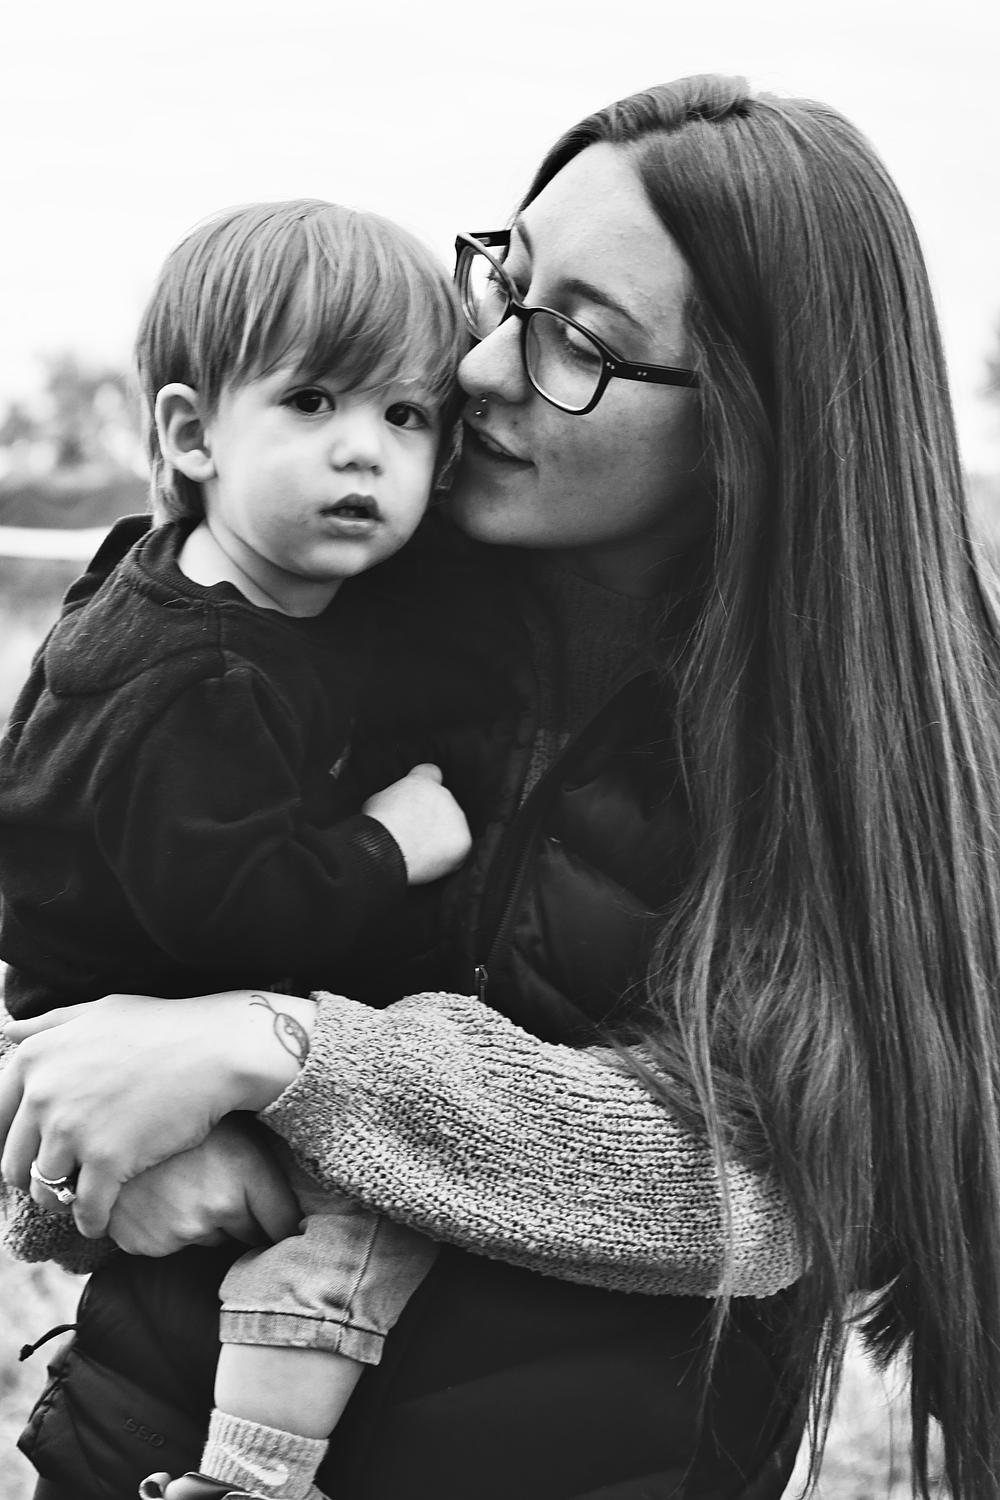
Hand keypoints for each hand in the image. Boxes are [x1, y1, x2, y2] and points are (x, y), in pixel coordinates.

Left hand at [0, 989, 314, 1237]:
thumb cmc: (162, 1026)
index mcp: (34, 1059)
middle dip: (34, 1177)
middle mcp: (43, 1094)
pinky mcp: (108, 1161)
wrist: (217, 1049)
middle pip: (14, 1161)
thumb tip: (8, 1031)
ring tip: (81, 1199)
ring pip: (44, 1191)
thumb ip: (49, 1024)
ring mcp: (73, 1129)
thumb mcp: (98, 1011)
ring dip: (60, 1201)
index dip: (12, 1143)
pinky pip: (85, 1210)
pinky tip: (100, 1221)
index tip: (34, 1152)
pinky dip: (90, 1222)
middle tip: (61, 1180)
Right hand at [108, 1115, 299, 1256]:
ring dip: (206, 1221)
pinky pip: (171, 1245)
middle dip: (245, 1218)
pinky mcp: (143, 1243)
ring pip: (210, 1240)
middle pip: (250, 1237)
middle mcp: (214, 1207)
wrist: (115, 1111)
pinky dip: (168, 1228)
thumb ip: (274, 1167)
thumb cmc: (187, 1113)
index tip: (290, 1226)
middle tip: (224, 1182)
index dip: (289, 1225)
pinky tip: (161, 1195)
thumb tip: (305, 1209)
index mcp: (244, 1174)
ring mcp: (177, 1229)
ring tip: (188, 1181)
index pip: (284, 1225)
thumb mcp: (239, 1126)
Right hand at [363, 762, 471, 884]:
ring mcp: (456, 818)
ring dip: (440, 838)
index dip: (425, 785)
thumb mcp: (378, 801)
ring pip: (452, 827)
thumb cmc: (375, 829)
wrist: (384, 851)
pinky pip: (457, 850)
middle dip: (432, 818)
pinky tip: (427, 861)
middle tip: (413, 835)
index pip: (431, 772)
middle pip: (443, 804)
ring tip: (417, 851)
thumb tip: (398, 805)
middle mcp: (444, 795)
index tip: (420, 798)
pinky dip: (447, 857)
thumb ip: (397, 797)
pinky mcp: (463, 841)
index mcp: (422, 782)